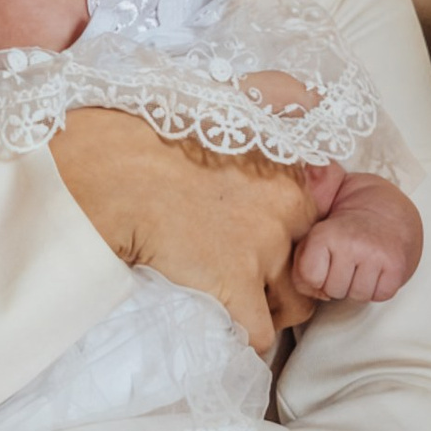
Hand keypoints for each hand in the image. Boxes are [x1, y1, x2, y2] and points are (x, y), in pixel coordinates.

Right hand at [50, 108, 308, 358]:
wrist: (113, 170)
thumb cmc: (156, 128)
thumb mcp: (228, 93)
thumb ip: (280, 94)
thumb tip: (316, 97)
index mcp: (289, 172)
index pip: (316, 222)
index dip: (293, 237)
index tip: (263, 239)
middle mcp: (287, 212)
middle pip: (311, 265)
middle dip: (285, 276)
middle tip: (247, 276)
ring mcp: (263, 253)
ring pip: (292, 304)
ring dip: (268, 309)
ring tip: (235, 304)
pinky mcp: (234, 288)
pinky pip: (259, 334)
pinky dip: (243, 337)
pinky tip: (222, 327)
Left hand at [291, 177, 421, 306]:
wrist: (390, 207)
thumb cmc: (344, 214)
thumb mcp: (318, 203)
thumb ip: (306, 197)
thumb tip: (310, 168)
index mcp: (326, 232)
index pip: (309, 279)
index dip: (314, 275)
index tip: (322, 258)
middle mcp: (352, 244)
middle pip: (333, 290)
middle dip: (336, 280)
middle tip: (343, 259)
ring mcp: (377, 257)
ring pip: (357, 295)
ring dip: (357, 285)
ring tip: (358, 263)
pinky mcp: (397, 268)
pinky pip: (379, 295)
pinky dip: (377, 287)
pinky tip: (374, 268)